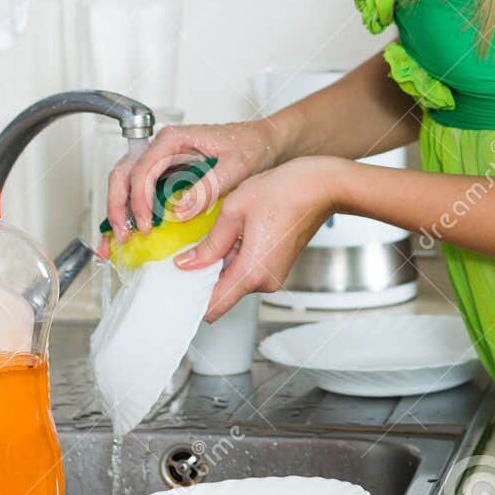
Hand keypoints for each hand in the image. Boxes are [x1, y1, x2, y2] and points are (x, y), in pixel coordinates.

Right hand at [105, 119, 281, 242]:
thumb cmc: (251, 145)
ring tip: (120, 240)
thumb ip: (208, 187)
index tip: (146, 225)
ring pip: (127, 184)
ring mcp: (163, 162)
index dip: (138, 199)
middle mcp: (163, 149)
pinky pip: (142, 193)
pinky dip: (133, 213)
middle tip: (123, 235)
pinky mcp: (167, 176)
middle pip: (124, 174)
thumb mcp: (235, 166)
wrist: (264, 144)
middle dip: (118, 206)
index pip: (142, 169)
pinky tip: (131, 233)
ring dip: (120, 211)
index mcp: (174, 140)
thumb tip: (179, 210)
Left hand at [173, 157, 344, 322]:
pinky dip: (235, 256)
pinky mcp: (276, 267)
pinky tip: (236, 232)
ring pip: (233, 279)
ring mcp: (272, 276)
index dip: (191, 300)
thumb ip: (209, 244)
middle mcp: (264, 282)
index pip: (213, 307)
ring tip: (221, 231)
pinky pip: (246, 269)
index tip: (174, 290)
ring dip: (221, 262)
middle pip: (221, 292)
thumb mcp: (233, 211)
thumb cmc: (284, 191)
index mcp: (250, 272)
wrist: (320, 186)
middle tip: (189, 250)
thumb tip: (187, 264)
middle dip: (204, 275)